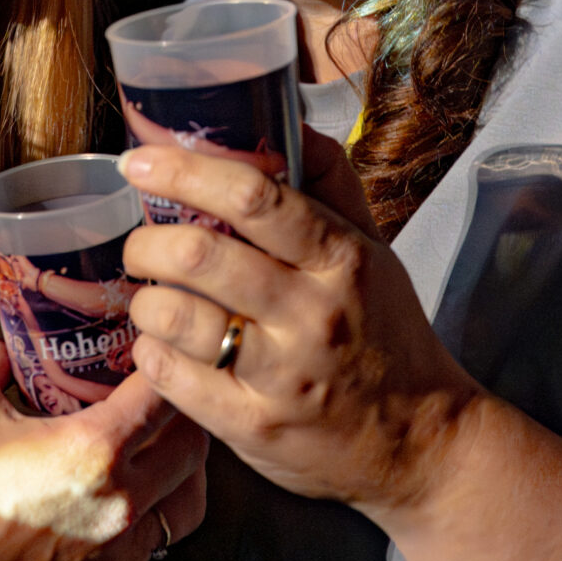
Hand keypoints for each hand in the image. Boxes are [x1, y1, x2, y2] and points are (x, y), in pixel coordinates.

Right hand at [0, 342, 206, 560]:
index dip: (166, 366)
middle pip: (194, 446)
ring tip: (161, 447)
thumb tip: (3, 348)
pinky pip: (157, 541)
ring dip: (185, 468)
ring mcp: (117, 547)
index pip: (165, 395)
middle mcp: (122, 499)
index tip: (155, 351)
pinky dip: (157, 512)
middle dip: (186, 412)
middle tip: (165, 393)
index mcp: (96, 448)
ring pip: (189, 501)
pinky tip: (131, 496)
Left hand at [118, 143, 479, 524]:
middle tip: (141, 244)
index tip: (139, 163)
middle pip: (198, 256)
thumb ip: (328, 183)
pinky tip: (163, 345)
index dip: (184, 171)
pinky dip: (151, 352)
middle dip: (146, 242)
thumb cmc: (386, 332)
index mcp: (340, 259)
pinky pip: (171, 378)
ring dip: (144, 300)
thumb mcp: (374, 251)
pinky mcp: (255, 429)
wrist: (422, 443)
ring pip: (175, 318)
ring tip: (151, 297)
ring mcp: (282, 377)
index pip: (252, 197)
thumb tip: (283, 117)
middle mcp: (312, 314)